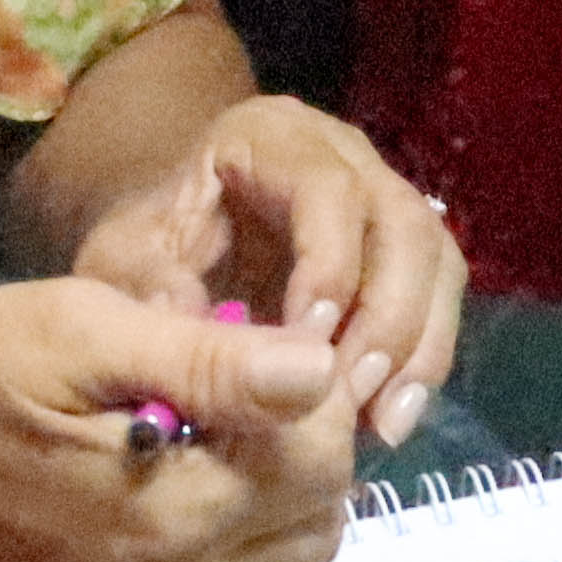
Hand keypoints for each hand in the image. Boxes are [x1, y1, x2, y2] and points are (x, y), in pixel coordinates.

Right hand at [0, 277, 364, 561]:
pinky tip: (147, 451)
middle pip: (315, 521)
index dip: (308, 385)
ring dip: (265, 478)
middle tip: (230, 365)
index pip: (323, 462)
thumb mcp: (67, 332)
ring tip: (190, 404)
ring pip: (272, 555)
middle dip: (303, 437)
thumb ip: (203, 360)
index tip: (249, 329)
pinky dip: (216, 515)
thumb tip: (320, 368)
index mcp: (166, 516)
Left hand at [67, 95, 464, 449]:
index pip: (328, 189)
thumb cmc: (146, 245)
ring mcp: (381, 198)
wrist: (166, 242)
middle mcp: (343, 156)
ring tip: (380, 424)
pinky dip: (421, 361)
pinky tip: (386, 421)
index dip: (330, 267)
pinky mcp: (400, 252)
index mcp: (271, 137)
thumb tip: (207, 336)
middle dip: (388, 317)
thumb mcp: (123, 262)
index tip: (305, 348)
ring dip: (418, 347)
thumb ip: (152, 289)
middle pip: (402, 222)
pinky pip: (438, 298)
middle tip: (353, 397)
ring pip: (435, 259)